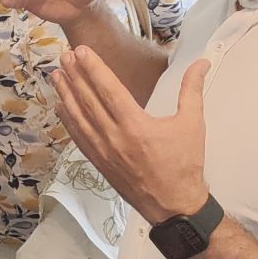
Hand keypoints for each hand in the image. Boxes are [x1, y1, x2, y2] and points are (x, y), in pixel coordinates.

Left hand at [50, 49, 209, 223]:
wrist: (174, 206)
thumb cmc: (184, 166)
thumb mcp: (192, 124)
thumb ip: (192, 90)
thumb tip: (202, 63)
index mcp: (136, 126)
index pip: (108, 90)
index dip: (93, 68)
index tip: (81, 52)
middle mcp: (115, 138)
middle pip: (88, 101)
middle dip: (75, 76)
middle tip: (64, 56)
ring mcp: (104, 152)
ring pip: (79, 118)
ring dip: (66, 95)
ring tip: (56, 75)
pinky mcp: (99, 163)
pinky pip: (78, 138)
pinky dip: (68, 120)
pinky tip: (61, 106)